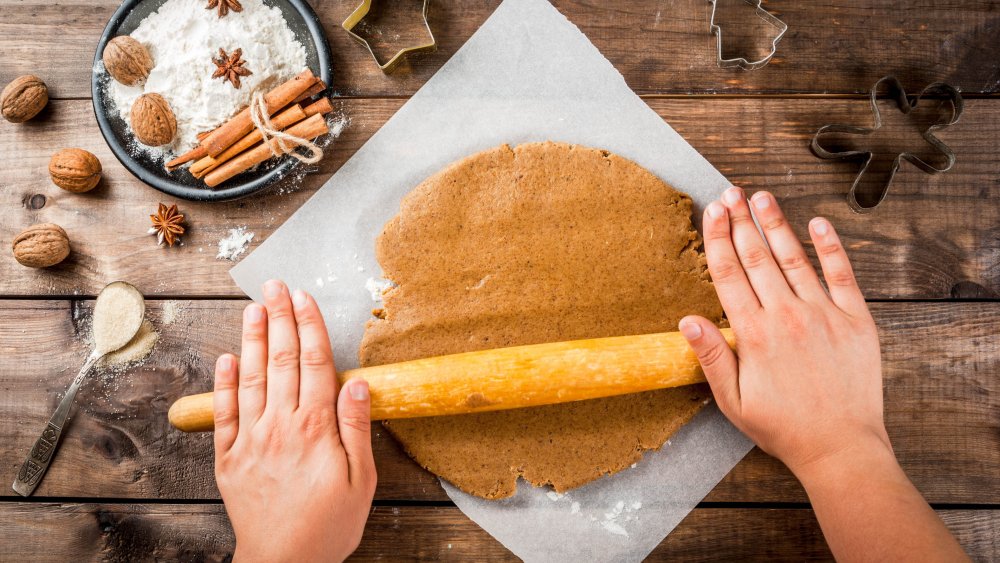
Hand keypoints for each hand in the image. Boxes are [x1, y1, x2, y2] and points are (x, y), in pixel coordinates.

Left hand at [213, 280, 375, 561]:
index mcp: (315, 428)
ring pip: (250, 378)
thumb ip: (357, 429)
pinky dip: (222, 383)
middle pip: (280, 360)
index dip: (309, 326)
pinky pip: (223, 414)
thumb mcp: (362, 480)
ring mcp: (250, 439)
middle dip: (279, 319)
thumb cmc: (329, 525)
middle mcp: (280, 425)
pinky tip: (225, 359)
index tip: (305, 297)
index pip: (313, 363)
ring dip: (251, 339)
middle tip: (275, 286)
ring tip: (252, 308)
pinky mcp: (229, 458)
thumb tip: (357, 384)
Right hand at [679, 187, 889, 475]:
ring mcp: (824, 315)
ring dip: (777, 225)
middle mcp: (787, 317)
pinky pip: (842, 275)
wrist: (839, 447)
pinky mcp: (855, 320)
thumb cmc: (783, 427)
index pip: (729, 274)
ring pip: (794, 259)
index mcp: (754, 336)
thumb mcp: (734, 402)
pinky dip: (831, 247)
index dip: (718, 239)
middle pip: (757, 258)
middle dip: (741, 221)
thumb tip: (687, 321)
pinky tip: (819, 223)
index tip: (712, 212)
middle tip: (731, 193)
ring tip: (762, 197)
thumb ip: (712, 357)